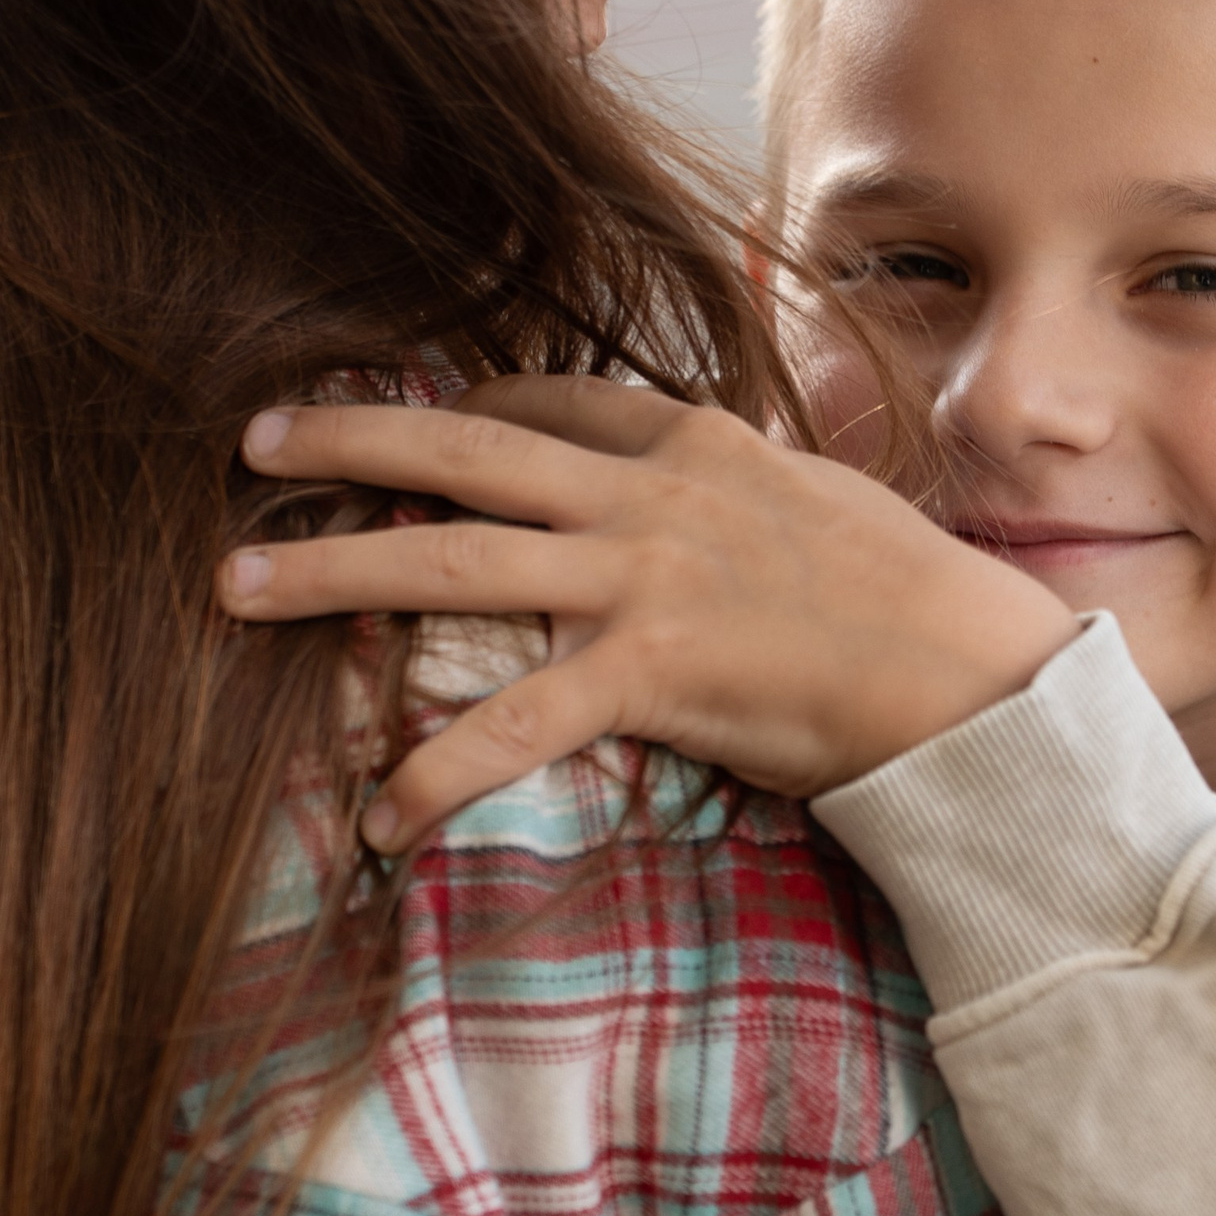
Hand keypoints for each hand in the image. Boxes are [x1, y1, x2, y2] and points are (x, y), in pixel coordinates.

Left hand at [214, 375, 1078, 850]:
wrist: (979, 669)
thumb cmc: (914, 599)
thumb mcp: (818, 503)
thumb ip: (736, 492)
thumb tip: (700, 503)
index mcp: (694, 442)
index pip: (551, 402)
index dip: (460, 401)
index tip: (395, 405)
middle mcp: (652, 492)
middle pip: (466, 450)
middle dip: (347, 442)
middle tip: (249, 445)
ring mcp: (645, 575)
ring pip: (454, 558)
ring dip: (333, 571)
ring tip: (236, 585)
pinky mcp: (654, 669)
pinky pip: (519, 721)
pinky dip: (441, 768)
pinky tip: (380, 814)